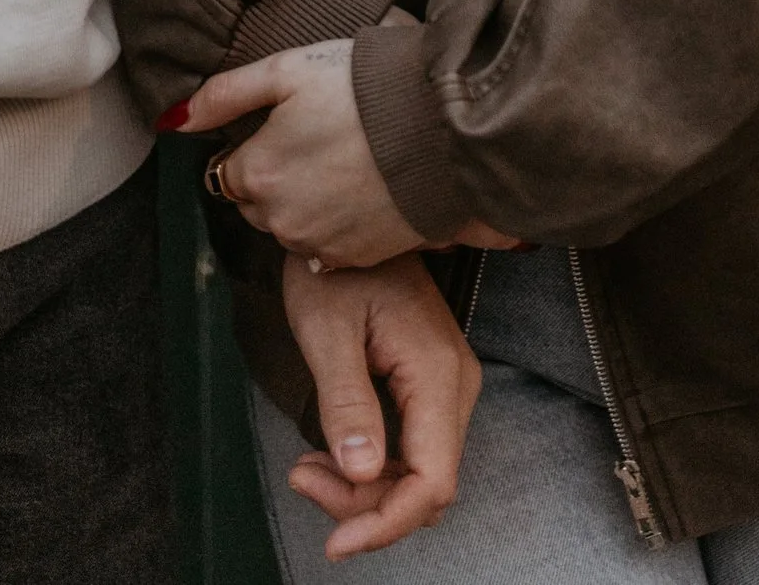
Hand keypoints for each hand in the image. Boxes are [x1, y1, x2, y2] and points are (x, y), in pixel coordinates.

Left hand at [170, 39, 518, 268]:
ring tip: (344, 160)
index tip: (287, 125)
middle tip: (318, 138)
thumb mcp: (285, 71)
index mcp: (257, 175)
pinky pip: (328, 245)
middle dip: (275, 177)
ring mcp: (320, 245)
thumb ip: (223, 95)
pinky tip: (362, 188)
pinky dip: (337, 223)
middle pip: (258, 203)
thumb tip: (174, 119)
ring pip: (292, 225)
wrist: (441, 128)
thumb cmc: (364, 90)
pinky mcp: (357, 258)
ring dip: (305, 202)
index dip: (255, 145)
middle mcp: (281, 220)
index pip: (229, 172)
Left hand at [276, 253, 480, 559]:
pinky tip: (330, 457)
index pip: (433, 480)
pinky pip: (412, 448)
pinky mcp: (431, 385)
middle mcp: (455, 384)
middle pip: (427, 484)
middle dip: (367, 507)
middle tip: (303, 480)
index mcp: (436, 372)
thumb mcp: (326, 330)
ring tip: (307, 469)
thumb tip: (364, 475)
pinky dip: (373, 467)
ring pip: (420, 472)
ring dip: (366, 490)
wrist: (342, 216)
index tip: (336, 542)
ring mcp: (447, 385)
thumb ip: (347, 403)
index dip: (388, 523)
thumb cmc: (331, 266)